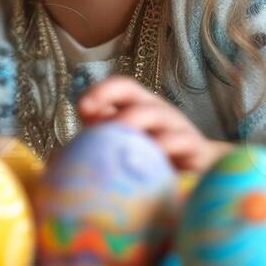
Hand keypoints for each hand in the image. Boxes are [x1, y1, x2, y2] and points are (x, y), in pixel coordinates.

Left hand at [75, 76, 230, 172]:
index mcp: (137, 107)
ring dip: (135, 121)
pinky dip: (166, 146)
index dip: (100, 92)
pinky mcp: (195, 149)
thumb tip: (62, 154)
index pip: (119, 88)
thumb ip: (101, 143)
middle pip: (134, 94)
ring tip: (119, 134)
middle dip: (110, 99)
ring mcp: (177, 128)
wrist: (203, 176)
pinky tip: (153, 157)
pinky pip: (182, 142)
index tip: (82, 109)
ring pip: (156, 114)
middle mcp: (156, 111)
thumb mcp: (126, 150)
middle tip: (94, 119)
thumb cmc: (154, 162)